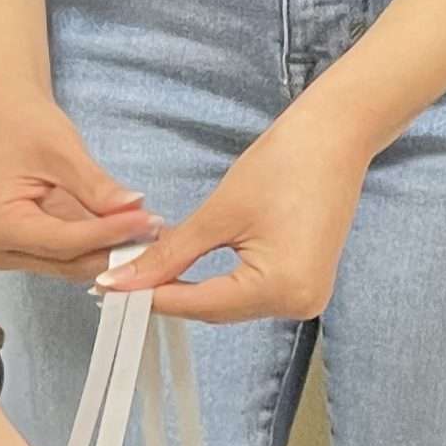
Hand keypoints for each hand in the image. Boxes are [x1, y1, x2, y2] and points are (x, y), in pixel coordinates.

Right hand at [0, 96, 159, 276]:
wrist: (3, 117)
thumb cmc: (23, 126)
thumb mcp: (62, 151)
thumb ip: (95, 186)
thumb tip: (135, 209)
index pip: (64, 241)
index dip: (108, 234)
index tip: (147, 222)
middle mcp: (1, 249)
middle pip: (69, 260)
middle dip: (115, 247)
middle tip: (157, 229)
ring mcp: (14, 253)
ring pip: (74, 263)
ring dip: (113, 249)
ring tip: (151, 230)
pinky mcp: (31, 249)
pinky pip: (72, 254)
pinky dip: (102, 243)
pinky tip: (132, 230)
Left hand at [109, 100, 371, 323]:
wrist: (336, 136)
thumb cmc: (285, 163)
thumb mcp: (219, 212)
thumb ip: (170, 253)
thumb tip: (123, 280)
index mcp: (281, 288)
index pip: (200, 304)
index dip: (151, 297)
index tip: (109, 288)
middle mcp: (298, 304)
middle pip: (215, 310)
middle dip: (168, 294)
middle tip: (120, 278)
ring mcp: (305, 297)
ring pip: (229, 304)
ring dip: (189, 290)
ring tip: (144, 273)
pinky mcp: (304, 283)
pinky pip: (248, 292)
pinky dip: (216, 283)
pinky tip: (183, 271)